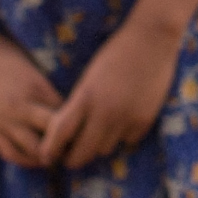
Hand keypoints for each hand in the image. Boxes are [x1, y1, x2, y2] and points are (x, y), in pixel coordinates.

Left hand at [41, 15, 183, 165]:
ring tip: (98, 134)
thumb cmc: (115, 52)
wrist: (151, 38)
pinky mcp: (145, 120)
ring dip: (99, 145)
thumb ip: (80, 104)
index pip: (60, 133)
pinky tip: (122, 122)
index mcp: (85, 97)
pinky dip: (122, 137)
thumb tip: (70, 132)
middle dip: (73, 159)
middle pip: (82, 152)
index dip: (50, 150)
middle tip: (69, 158)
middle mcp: (105, 112)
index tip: (46, 157)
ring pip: (105, 150)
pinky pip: (127, 141)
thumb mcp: (90, 77)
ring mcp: (127, 117)